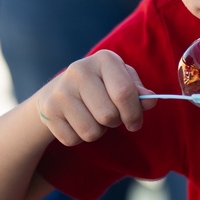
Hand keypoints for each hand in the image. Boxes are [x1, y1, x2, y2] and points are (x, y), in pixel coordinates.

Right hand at [32, 49, 157, 145]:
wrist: (57, 91)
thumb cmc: (100, 86)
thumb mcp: (121, 81)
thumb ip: (138, 91)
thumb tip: (150, 100)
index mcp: (104, 59)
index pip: (125, 93)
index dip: (134, 114)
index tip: (134, 122)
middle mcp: (79, 70)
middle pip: (108, 115)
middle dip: (114, 122)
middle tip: (109, 116)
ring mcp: (61, 90)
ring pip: (91, 132)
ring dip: (98, 132)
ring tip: (93, 117)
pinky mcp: (48, 110)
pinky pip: (73, 139)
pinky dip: (79, 138)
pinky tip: (76, 122)